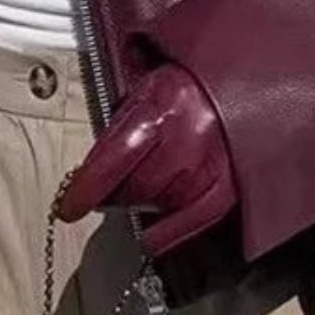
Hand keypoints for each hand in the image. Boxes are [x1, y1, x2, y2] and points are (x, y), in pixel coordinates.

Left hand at [57, 63, 237, 257]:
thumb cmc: (192, 83)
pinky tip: (151, 238)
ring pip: (159, 203)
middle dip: (113, 194)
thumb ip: (122, 122)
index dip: (85, 189)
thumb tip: (91, 165)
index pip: (112, 160)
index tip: (68, 206)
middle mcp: (188, 136)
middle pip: (134, 187)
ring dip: (141, 202)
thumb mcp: (150, 86)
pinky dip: (167, 233)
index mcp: (162, 104)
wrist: (245, 76)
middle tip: (107, 191)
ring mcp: (212, 163)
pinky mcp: (231, 183)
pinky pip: (192, 221)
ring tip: (140, 187)